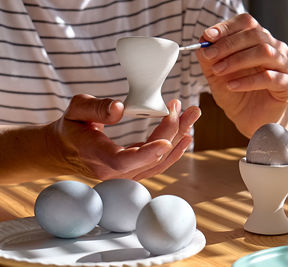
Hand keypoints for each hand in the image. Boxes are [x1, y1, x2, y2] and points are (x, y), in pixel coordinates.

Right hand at [46, 94, 200, 179]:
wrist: (66, 149)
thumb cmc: (71, 128)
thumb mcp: (76, 110)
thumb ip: (95, 108)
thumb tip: (119, 109)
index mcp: (97, 156)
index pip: (123, 161)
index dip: (146, 154)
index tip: (166, 142)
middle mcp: (114, 171)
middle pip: (150, 158)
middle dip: (172, 131)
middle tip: (186, 108)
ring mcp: (126, 174)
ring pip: (159, 160)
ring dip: (179, 137)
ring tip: (193, 115)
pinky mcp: (134, 170)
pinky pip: (158, 162)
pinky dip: (174, 148)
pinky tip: (186, 133)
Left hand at [196, 13, 287, 137]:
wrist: (249, 119)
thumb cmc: (235, 93)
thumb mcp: (216, 75)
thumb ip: (209, 58)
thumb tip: (202, 42)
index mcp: (258, 40)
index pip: (246, 23)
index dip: (226, 28)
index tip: (208, 37)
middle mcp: (275, 48)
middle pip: (255, 35)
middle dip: (228, 45)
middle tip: (209, 56)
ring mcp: (284, 66)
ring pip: (265, 53)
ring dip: (237, 61)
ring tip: (218, 71)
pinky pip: (270, 78)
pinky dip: (248, 81)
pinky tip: (231, 86)